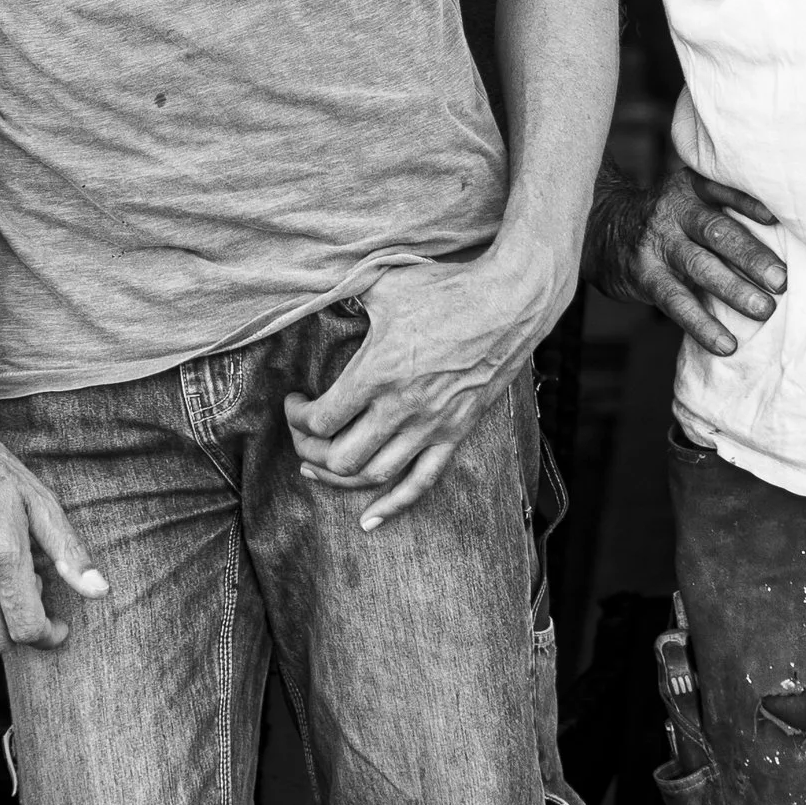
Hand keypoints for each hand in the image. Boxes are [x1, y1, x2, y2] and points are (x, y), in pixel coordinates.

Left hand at [286, 247, 561, 530]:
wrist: (510, 302)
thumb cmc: (446, 287)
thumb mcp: (385, 283)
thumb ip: (345, 292)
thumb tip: (311, 290)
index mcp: (378, 372)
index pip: (321, 419)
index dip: (297, 416)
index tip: (295, 400)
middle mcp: (402, 407)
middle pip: (339, 456)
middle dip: (309, 450)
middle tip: (303, 432)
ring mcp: (431, 426)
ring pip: (373, 476)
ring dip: (337, 479)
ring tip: (318, 468)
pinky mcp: (455, 433)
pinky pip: (421, 482)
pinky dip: (391, 507)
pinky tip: (368, 521)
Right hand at [589, 157, 785, 357]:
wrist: (603, 229)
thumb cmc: (668, 219)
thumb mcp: (689, 198)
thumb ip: (724, 208)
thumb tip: (790, 240)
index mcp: (691, 188)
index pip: (723, 191)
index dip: (749, 204)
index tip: (777, 219)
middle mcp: (674, 211)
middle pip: (717, 231)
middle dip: (751, 256)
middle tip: (781, 280)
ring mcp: (657, 243)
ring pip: (699, 266)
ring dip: (734, 290)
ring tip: (764, 310)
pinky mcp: (645, 275)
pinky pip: (677, 302)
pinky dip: (703, 325)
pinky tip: (726, 344)